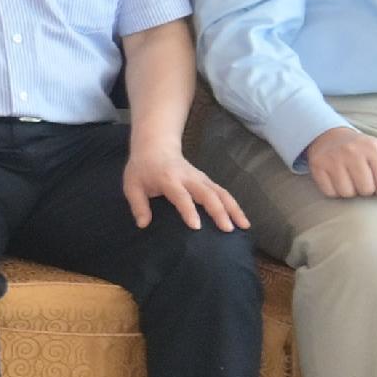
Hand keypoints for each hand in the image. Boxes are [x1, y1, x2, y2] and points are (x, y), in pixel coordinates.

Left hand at [120, 146, 247, 231]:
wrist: (155, 147)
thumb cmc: (142, 169)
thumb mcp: (132, 185)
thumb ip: (138, 205)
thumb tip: (143, 225)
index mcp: (168, 179)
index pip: (181, 196)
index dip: (188, 210)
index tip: (196, 226)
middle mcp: (188, 178)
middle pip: (207, 193)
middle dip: (219, 211)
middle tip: (227, 229)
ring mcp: (200, 178)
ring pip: (220, 192)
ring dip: (233, 208)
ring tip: (244, 226)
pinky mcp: (207, 180)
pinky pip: (223, 192)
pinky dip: (234, 205)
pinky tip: (242, 220)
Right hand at [301, 125, 376, 200]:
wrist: (331, 137)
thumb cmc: (364, 151)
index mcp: (373, 148)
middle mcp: (352, 151)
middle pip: (366, 190)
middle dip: (366, 190)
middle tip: (362, 180)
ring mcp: (333, 158)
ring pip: (347, 193)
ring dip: (350, 191)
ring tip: (350, 180)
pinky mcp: (318, 165)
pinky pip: (330, 192)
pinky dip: (335, 191)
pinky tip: (337, 180)